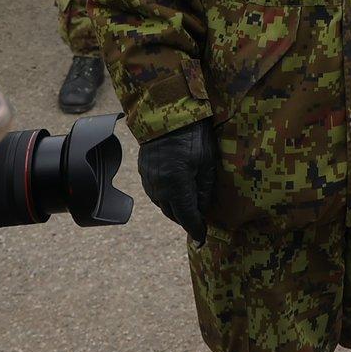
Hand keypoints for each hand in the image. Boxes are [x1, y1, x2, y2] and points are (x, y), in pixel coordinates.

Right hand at [138, 118, 217, 245]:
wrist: (166, 112)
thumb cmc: (193, 135)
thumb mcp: (206, 163)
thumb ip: (204, 190)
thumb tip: (203, 211)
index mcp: (176, 187)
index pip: (187, 218)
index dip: (197, 230)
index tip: (203, 239)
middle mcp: (159, 188)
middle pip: (174, 214)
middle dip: (186, 219)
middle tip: (199, 221)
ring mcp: (149, 181)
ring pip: (163, 205)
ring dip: (175, 208)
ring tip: (189, 205)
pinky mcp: (144, 173)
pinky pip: (155, 193)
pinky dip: (166, 196)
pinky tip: (176, 190)